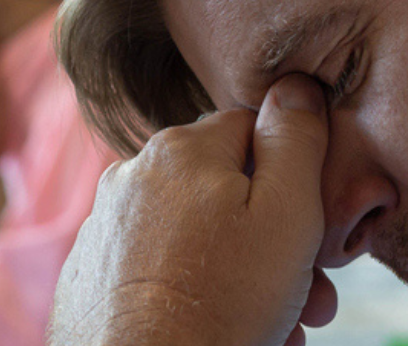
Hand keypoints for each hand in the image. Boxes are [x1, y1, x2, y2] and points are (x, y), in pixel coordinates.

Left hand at [49, 75, 336, 345]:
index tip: (314, 233)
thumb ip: (295, 141)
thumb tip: (295, 86)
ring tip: (273, 327)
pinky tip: (221, 331)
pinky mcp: (92, 276)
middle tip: (310, 298)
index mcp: (180, 150)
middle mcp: (132, 178)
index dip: (294, 181)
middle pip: (225, 194)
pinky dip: (194, 294)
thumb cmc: (221, 303)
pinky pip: (159, 271)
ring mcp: (105, 229)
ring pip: (197, 240)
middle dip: (274, 243)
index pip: (254, 132)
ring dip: (241, 277)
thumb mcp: (287, 213)